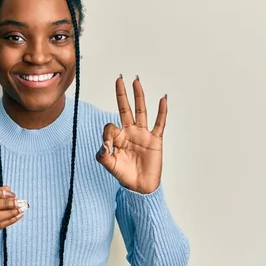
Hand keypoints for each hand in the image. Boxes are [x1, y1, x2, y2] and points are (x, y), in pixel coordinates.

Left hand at [96, 75, 166, 193]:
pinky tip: (163, 99)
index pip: (110, 126)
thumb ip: (103, 154)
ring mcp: (143, 134)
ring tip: (136, 81)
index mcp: (117, 137)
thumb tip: (104, 143)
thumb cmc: (124, 175)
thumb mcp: (109, 164)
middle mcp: (130, 132)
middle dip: (122, 94)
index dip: (108, 133)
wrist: (140, 186)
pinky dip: (162, 111)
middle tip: (119, 79)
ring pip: (141, 111)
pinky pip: (159, 123)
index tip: (108, 145)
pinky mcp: (155, 140)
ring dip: (138, 96)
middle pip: (125, 108)